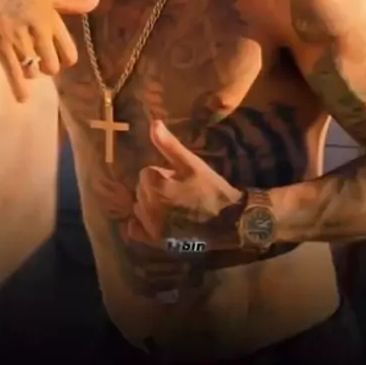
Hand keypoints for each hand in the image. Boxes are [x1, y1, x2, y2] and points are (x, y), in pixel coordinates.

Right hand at [0, 0, 98, 101]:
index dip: (66, 59)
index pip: (69, 52)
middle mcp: (39, 31)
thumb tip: (97, 1)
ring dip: (30, 72)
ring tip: (24, 66)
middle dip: (47, 68)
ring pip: (33, 70)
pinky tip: (23, 99)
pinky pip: (13, 71)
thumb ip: (72, 3)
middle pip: (53, 66)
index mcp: (52, 20)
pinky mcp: (0, 46)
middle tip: (39, 63)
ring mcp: (19, 39)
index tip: (59, 58)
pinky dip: (18, 87)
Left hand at [128, 120, 243, 249]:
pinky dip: (140, 225)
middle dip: (156, 188)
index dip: (163, 173)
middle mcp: (149, 208)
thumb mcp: (192, 164)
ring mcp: (151, 227)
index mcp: (155, 186)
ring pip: (139, 207)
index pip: (146, 172)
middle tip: (179, 190)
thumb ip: (169, 145)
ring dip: (150, 204)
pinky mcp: (156, 242)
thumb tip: (153, 122)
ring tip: (172, 206)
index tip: (179, 178)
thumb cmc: (212, 190)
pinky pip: (135, 231)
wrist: (229, 222)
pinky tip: (154, 221)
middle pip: (142, 190)